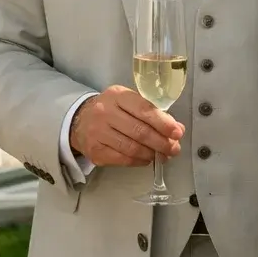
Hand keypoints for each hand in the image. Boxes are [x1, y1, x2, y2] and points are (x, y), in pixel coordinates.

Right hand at [69, 84, 183, 167]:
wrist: (79, 120)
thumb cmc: (111, 109)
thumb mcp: (129, 102)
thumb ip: (152, 113)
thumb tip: (177, 129)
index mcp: (117, 95)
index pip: (144, 109)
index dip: (163, 123)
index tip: (177, 132)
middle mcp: (105, 112)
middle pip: (140, 131)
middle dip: (161, 142)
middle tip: (174, 148)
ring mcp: (98, 132)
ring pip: (132, 148)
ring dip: (152, 154)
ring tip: (163, 156)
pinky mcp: (96, 151)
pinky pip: (124, 159)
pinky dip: (139, 161)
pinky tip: (147, 159)